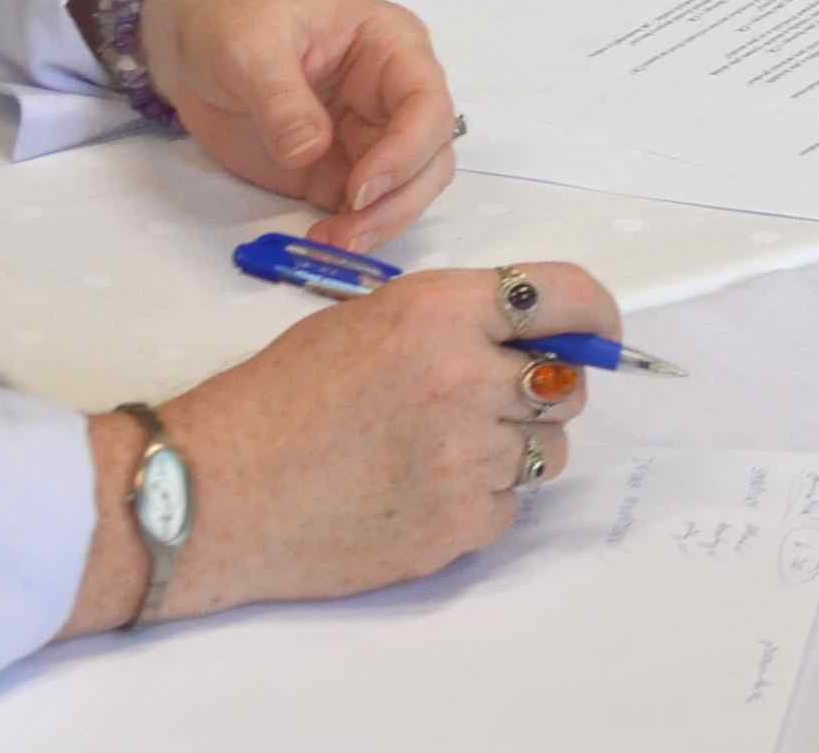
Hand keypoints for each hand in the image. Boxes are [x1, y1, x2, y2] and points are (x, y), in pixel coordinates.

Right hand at [66, 260, 622, 632]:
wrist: (217, 491)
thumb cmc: (278, 399)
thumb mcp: (366, 321)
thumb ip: (456, 321)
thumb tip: (537, 340)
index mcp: (441, 311)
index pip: (568, 296)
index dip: (596, 317)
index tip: (600, 334)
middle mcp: (466, 376)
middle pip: (568, 383)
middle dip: (544, 389)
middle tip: (490, 400)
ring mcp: (468, 456)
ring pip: (549, 450)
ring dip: (514, 448)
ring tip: (438, 450)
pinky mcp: (460, 523)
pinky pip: (513, 505)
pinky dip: (483, 500)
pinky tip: (420, 490)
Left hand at [139, 0, 460, 252]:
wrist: (190, 40)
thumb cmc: (231, 19)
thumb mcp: (251, 47)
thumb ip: (282, 99)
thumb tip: (310, 152)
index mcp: (390, 47)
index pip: (427, 103)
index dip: (407, 150)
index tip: (362, 187)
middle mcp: (391, 95)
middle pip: (429, 157)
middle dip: (398, 200)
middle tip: (348, 233)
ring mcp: (366, 138)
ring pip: (405, 191)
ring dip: (378, 224)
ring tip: (329, 244)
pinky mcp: (336, 172)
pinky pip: (361, 210)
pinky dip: (350, 232)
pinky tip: (319, 243)